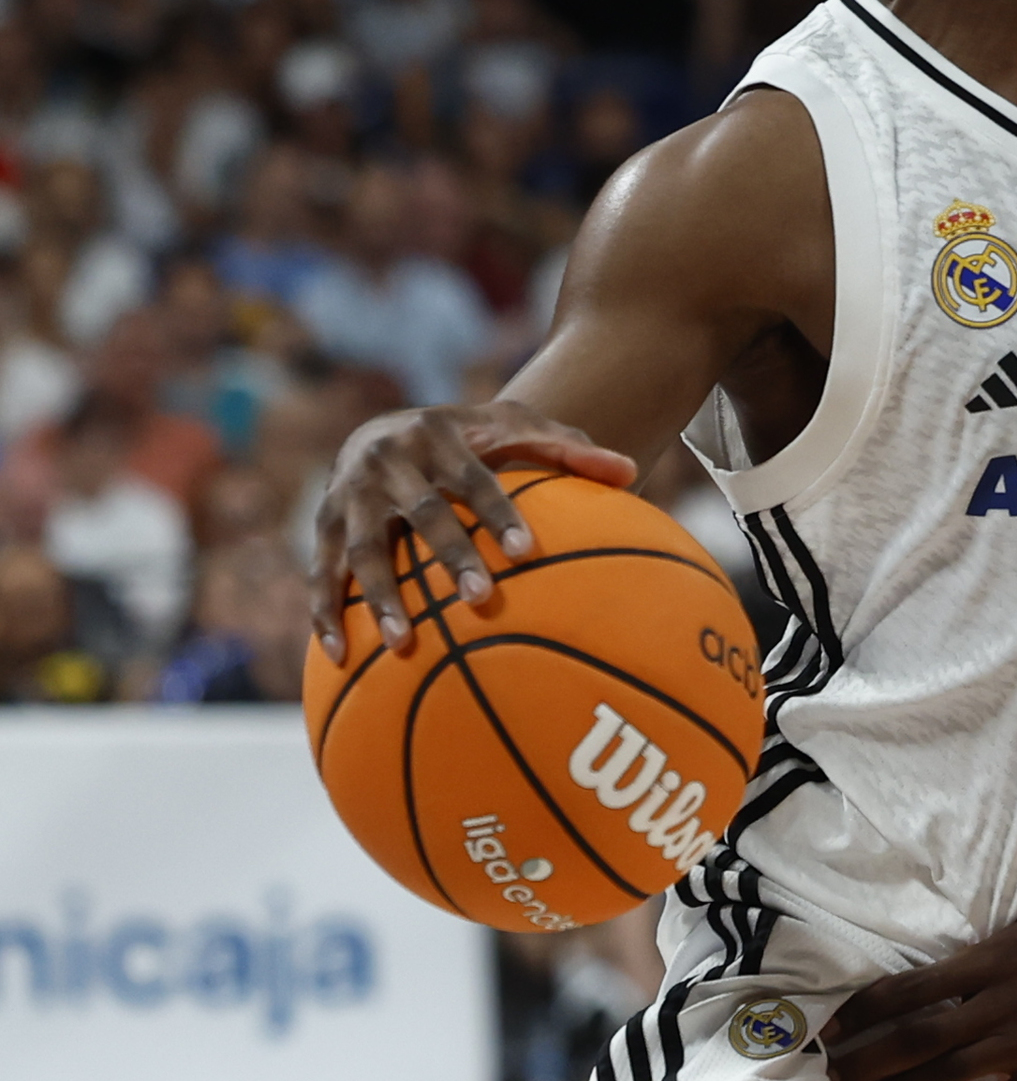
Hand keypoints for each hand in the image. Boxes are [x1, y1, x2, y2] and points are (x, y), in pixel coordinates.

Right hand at [311, 400, 638, 661]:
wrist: (389, 425)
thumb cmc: (473, 437)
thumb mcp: (518, 429)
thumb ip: (570, 451)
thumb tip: (632, 473)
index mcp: (439, 433)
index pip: (474, 477)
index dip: (498, 513)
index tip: (526, 552)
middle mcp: (387, 460)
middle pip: (421, 513)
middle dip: (449, 555)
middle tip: (479, 599)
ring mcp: (347, 494)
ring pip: (362, 549)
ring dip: (379, 596)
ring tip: (403, 642)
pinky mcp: (320, 525)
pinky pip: (320, 573)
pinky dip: (326, 612)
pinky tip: (339, 654)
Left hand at [823, 890, 1016, 1080]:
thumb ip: (1004, 927)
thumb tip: (977, 927)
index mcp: (992, 960)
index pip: (912, 987)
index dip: (866, 1007)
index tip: (833, 1023)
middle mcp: (996, 1004)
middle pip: (914, 1036)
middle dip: (865, 1057)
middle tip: (828, 1077)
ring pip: (943, 1074)